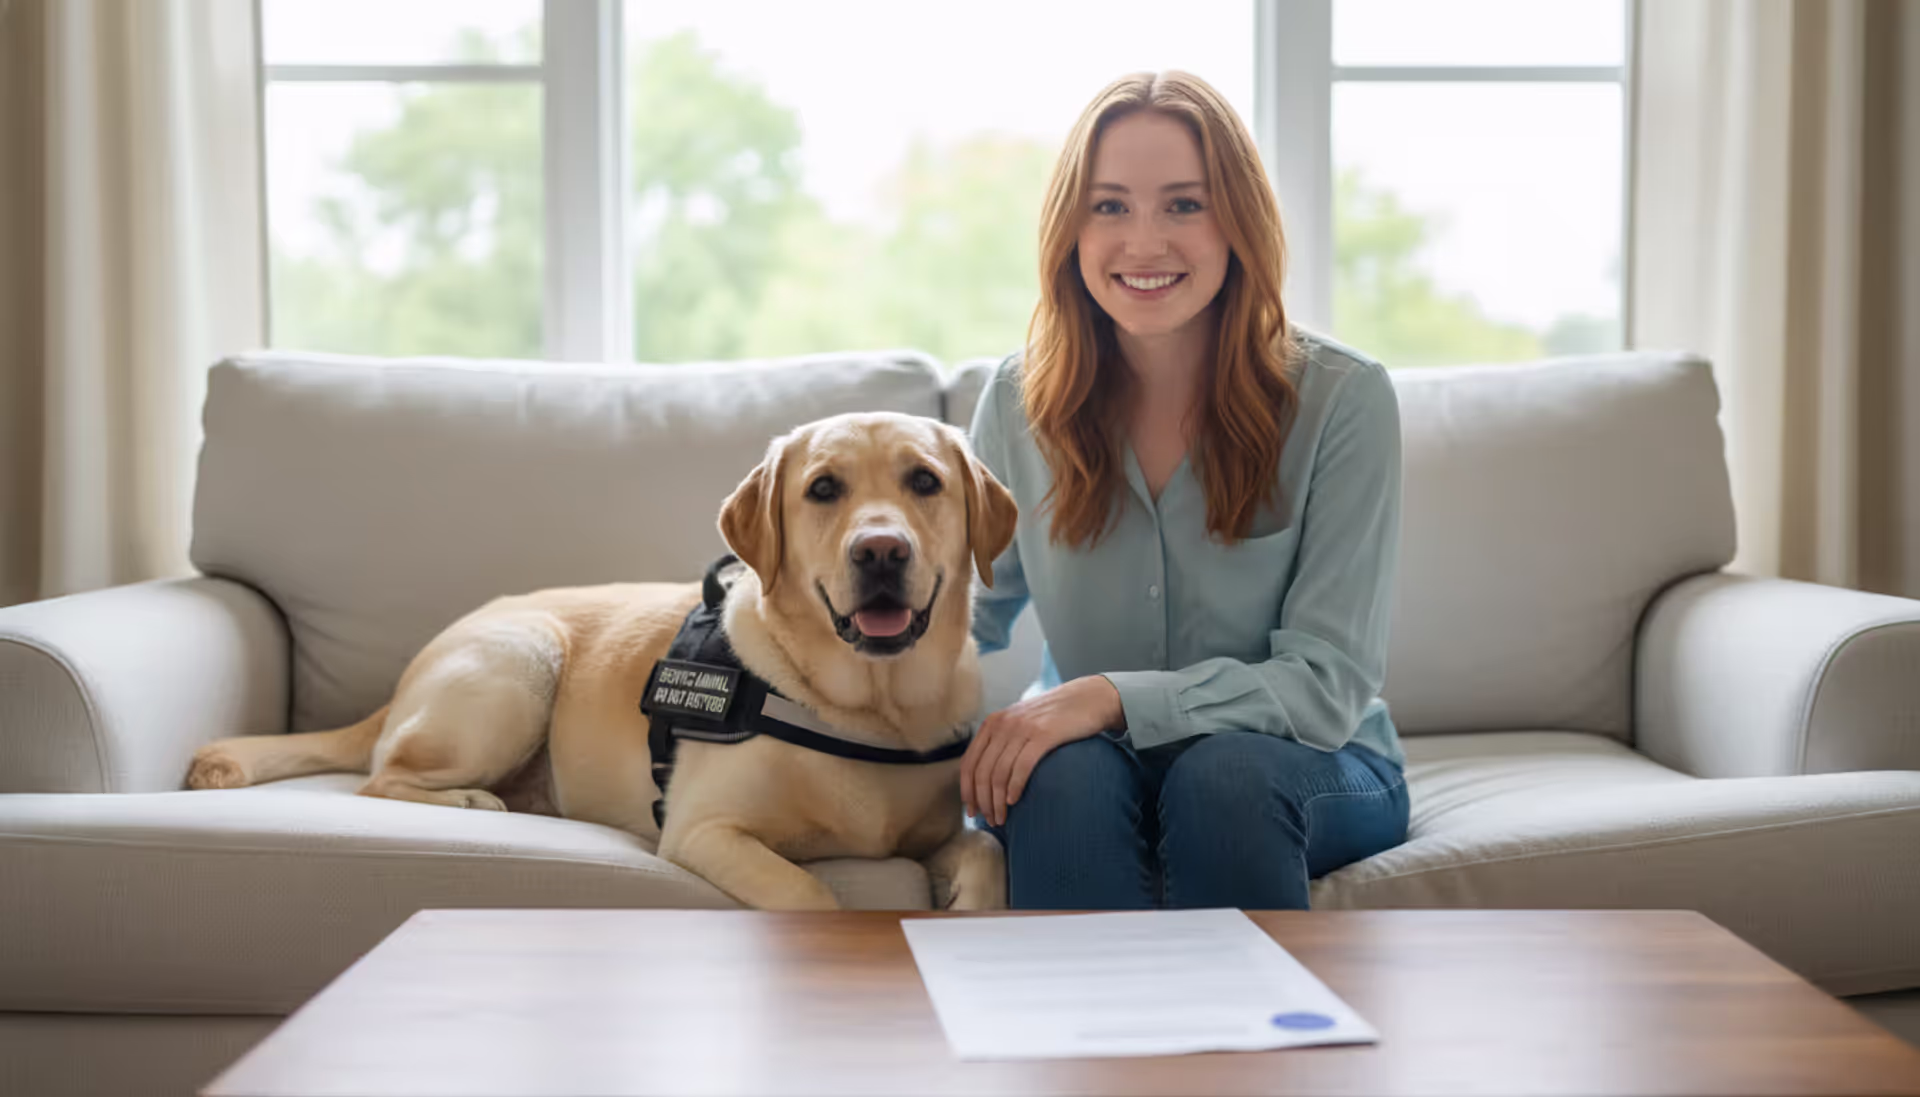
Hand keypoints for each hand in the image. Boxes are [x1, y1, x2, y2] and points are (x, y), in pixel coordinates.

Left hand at [960, 675, 1123, 826]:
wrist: (1088, 698)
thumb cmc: (1055, 718)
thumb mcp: (1021, 723)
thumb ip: (1003, 742)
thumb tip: (988, 779)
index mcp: (992, 723)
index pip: (969, 763)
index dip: (967, 791)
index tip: (972, 812)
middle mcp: (1003, 724)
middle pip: (982, 772)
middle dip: (983, 801)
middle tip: (990, 821)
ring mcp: (1022, 728)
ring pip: (999, 773)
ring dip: (997, 801)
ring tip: (1002, 818)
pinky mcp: (1043, 735)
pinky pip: (1021, 767)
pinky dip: (1014, 787)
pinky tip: (1014, 801)